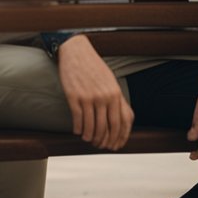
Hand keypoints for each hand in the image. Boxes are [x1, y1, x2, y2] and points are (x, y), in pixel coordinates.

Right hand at [56, 35, 133, 149]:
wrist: (76, 51)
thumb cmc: (94, 67)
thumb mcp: (111, 82)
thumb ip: (117, 100)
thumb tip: (124, 120)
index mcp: (115, 94)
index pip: (120, 124)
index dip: (117, 138)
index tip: (113, 145)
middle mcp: (103, 97)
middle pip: (106, 128)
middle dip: (103, 140)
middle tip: (98, 144)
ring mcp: (88, 97)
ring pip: (91, 126)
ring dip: (89, 136)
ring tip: (87, 138)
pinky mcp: (74, 96)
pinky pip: (77, 119)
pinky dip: (78, 128)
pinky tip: (77, 130)